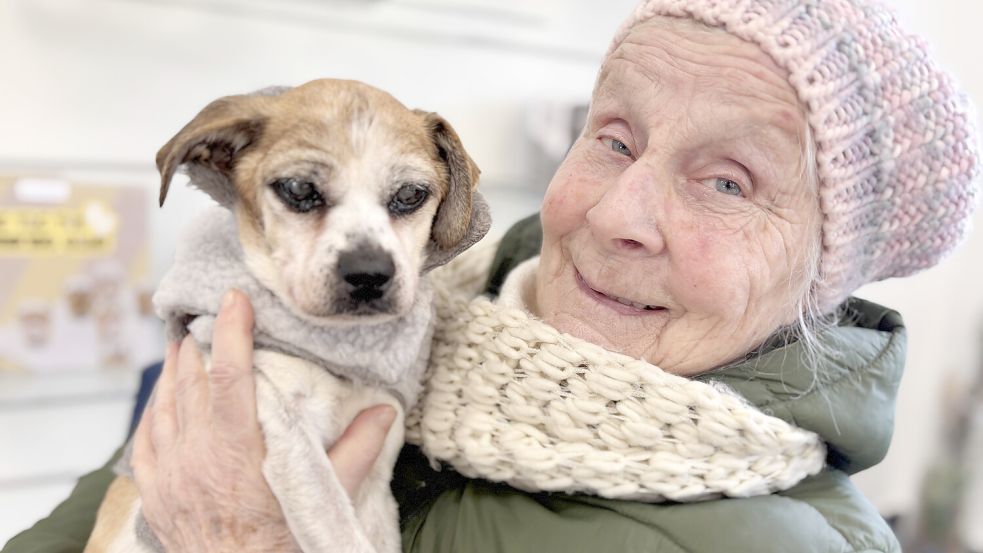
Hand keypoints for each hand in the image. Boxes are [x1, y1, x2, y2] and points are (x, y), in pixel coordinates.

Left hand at [132, 289, 396, 551]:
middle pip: (190, 382)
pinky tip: (158, 400)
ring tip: (181, 347)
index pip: (230, 374)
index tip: (235, 300)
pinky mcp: (156, 495)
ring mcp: (170, 474)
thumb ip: (358, 450)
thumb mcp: (327, 494)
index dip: (232, 331)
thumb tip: (384, 411)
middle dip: (197, 344)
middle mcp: (196, 454)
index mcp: (237, 448)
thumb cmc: (284, 541)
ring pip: (164, 406)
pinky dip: (151, 413)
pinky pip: (144, 442)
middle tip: (205, 317)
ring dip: (172, 372)